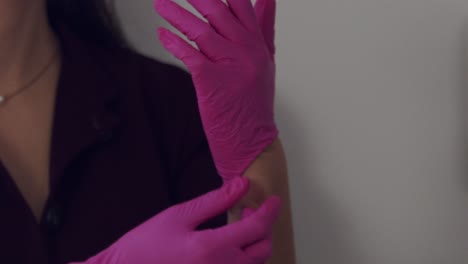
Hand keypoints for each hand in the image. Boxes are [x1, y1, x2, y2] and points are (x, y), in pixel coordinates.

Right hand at [73, 178, 280, 263]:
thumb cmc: (146, 244)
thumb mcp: (179, 216)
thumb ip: (215, 201)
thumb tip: (242, 184)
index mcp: (211, 248)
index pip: (255, 228)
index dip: (269, 211)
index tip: (274, 200)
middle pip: (262, 251)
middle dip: (263, 228)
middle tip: (249, 211)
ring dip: (255, 246)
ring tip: (240, 229)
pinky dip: (243, 261)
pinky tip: (231, 249)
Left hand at [154, 0, 277, 180]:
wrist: (254, 143)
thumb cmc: (255, 104)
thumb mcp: (265, 62)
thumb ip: (264, 29)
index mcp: (258, 44)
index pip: (242, 5)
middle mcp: (247, 51)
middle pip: (218, 11)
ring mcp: (231, 65)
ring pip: (201, 30)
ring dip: (176, 15)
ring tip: (159, 4)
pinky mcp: (213, 82)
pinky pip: (189, 54)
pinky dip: (173, 43)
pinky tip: (162, 34)